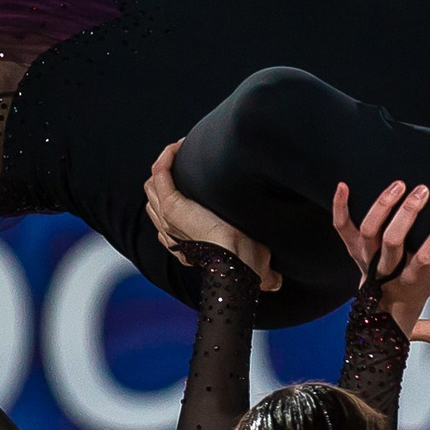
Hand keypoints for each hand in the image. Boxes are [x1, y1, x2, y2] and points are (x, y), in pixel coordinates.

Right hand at [143, 141, 280, 289]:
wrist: (237, 263)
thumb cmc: (245, 268)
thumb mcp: (255, 266)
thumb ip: (264, 275)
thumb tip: (276, 282)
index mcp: (184, 245)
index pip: (166, 221)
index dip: (174, 200)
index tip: (191, 181)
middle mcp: (171, 232)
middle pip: (154, 200)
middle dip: (167, 179)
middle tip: (187, 160)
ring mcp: (169, 218)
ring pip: (152, 187)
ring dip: (165, 165)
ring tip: (181, 150)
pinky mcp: (172, 205)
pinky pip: (158, 174)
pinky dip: (166, 158)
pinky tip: (179, 147)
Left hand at [332, 180, 429, 334]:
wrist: (387, 306)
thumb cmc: (421, 284)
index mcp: (411, 279)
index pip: (424, 259)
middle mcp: (385, 269)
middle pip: (392, 241)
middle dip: (407, 214)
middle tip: (423, 192)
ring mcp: (365, 258)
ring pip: (368, 231)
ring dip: (382, 206)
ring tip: (399, 185)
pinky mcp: (351, 248)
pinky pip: (342, 227)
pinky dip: (340, 206)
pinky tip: (344, 185)